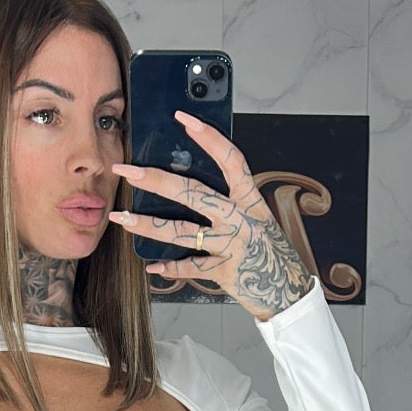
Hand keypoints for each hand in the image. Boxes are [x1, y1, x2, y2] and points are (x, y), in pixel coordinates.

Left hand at [109, 112, 314, 321]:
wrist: (289, 291)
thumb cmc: (271, 252)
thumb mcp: (258, 219)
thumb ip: (231, 202)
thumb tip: (191, 184)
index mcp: (250, 201)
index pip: (230, 160)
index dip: (208, 137)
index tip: (183, 119)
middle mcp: (241, 219)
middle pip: (194, 193)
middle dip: (157, 180)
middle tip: (128, 171)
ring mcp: (232, 245)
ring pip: (183, 231)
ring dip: (149, 225)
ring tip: (122, 218)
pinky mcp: (224, 271)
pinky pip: (191, 267)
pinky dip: (170, 268)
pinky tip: (152, 265)